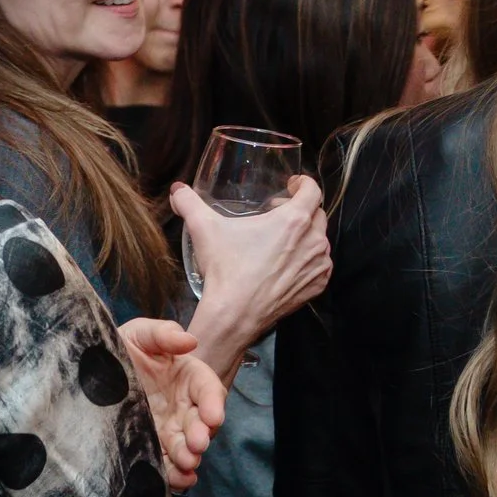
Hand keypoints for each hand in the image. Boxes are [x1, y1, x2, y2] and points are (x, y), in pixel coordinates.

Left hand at [119, 317, 224, 489]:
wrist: (95, 370)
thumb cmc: (125, 347)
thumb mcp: (140, 333)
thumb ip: (163, 334)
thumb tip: (188, 341)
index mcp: (188, 376)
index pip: (208, 389)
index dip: (213, 402)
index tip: (213, 416)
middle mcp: (183, 405)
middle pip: (200, 422)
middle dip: (201, 435)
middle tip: (197, 445)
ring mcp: (169, 426)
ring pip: (185, 445)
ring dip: (189, 456)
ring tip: (187, 463)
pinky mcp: (152, 442)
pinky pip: (166, 460)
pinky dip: (174, 472)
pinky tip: (176, 480)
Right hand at [171, 175, 330, 374]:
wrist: (235, 313)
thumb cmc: (225, 268)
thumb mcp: (204, 229)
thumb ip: (189, 203)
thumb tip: (177, 189)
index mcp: (294, 219)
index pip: (313, 190)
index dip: (303, 183)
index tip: (291, 186)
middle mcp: (314, 240)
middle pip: (317, 214)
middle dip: (300, 210)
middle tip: (277, 215)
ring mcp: (319, 264)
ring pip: (319, 241)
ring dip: (305, 236)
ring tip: (280, 243)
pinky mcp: (318, 285)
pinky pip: (319, 266)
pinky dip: (307, 261)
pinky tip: (286, 266)